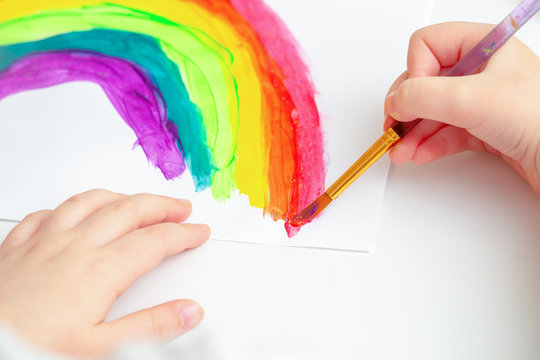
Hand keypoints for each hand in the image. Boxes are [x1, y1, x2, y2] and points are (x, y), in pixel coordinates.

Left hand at [0, 189, 209, 357]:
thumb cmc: (31, 349)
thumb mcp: (100, 351)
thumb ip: (151, 328)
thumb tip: (189, 311)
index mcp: (100, 271)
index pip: (155, 241)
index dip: (183, 234)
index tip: (198, 232)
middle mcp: (75, 247)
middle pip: (129, 211)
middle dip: (162, 206)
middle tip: (180, 209)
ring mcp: (44, 243)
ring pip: (91, 202)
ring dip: (122, 198)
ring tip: (137, 201)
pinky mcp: (17, 248)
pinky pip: (47, 214)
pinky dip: (69, 207)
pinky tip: (74, 212)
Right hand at [384, 22, 539, 192]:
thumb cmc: (539, 120)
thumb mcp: (472, 99)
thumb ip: (424, 95)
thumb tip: (395, 100)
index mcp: (484, 46)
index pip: (428, 45)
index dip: (414, 71)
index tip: (411, 97)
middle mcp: (482, 70)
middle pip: (426, 81)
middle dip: (406, 107)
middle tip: (394, 126)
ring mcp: (483, 100)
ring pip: (433, 110)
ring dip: (413, 131)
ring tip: (400, 149)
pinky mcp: (485, 128)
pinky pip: (446, 132)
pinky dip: (428, 143)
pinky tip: (419, 154)